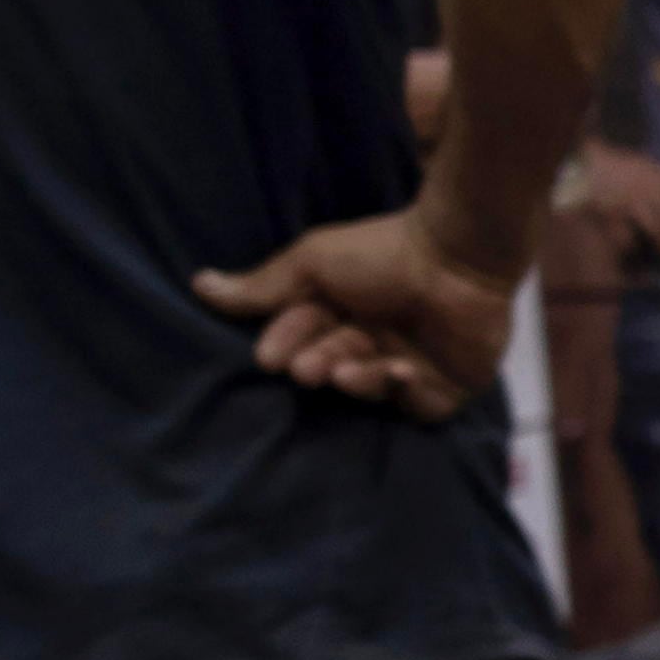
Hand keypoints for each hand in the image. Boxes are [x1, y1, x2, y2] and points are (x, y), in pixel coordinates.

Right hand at [193, 202, 522, 423]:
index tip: (270, 355)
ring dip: (353, 379)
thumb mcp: (312, 264)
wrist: (459, 255)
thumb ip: (262, 285)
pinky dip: (401, 392)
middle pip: (329, 366)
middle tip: (305, 366)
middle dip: (315, 366)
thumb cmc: (383, 252)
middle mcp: (371, 339)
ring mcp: (409, 364)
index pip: (300, 337)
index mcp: (340, 310)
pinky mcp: (446, 386)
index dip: (284, 346)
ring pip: (367, 389)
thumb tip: (199, 283)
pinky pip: (417, 406)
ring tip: (343, 367)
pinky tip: (397, 370)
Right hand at [572, 142, 659, 272]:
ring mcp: (628, 204)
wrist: (580, 162)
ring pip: (658, 234)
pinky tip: (643, 273)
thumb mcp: (645, 166)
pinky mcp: (608, 218)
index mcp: (659, 173)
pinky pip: (626, 245)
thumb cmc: (617, 166)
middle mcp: (647, 188)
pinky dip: (635, 261)